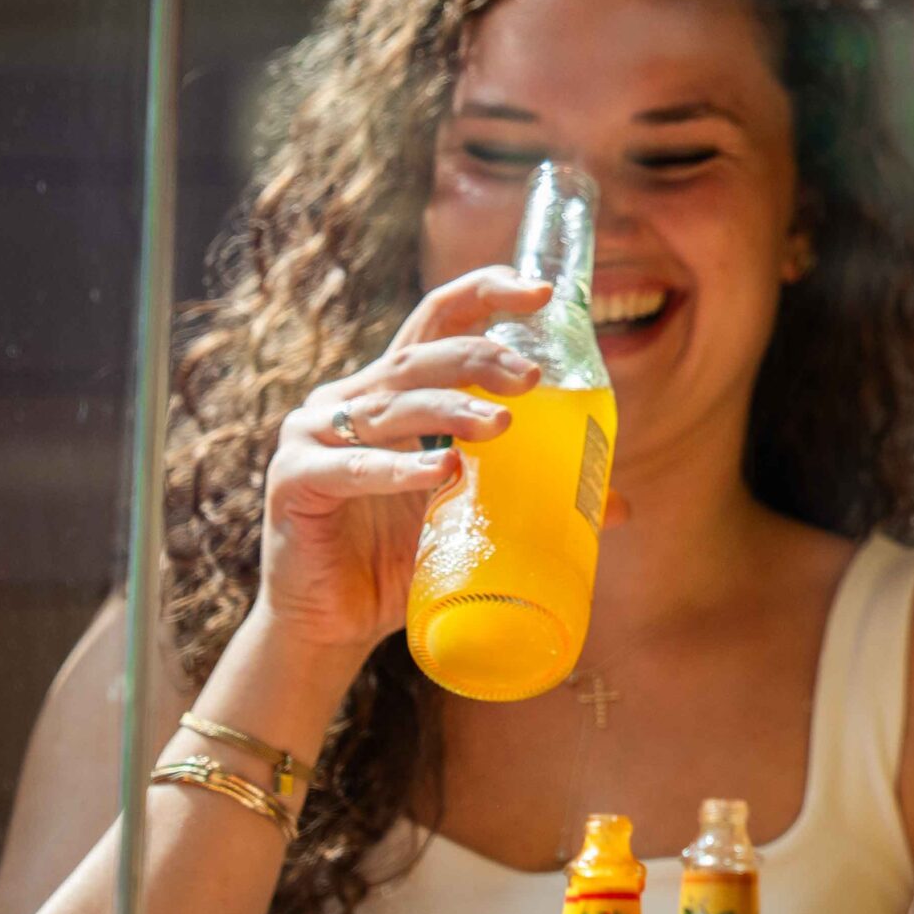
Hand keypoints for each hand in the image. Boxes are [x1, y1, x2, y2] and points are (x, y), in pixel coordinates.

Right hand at [251, 265, 548, 657]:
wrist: (332, 622)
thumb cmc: (402, 558)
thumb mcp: (473, 517)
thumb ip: (533, 499)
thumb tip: (619, 507)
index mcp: (396, 391)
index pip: (439, 319)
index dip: (485, 293)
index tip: (541, 291)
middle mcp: (353, 399)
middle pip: (423, 356)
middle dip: (482, 357)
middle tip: (533, 376)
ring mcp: (315, 436)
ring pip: (393, 406)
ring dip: (452, 410)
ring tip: (503, 425)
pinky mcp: (294, 481)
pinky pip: (350, 467)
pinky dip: (397, 469)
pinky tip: (439, 473)